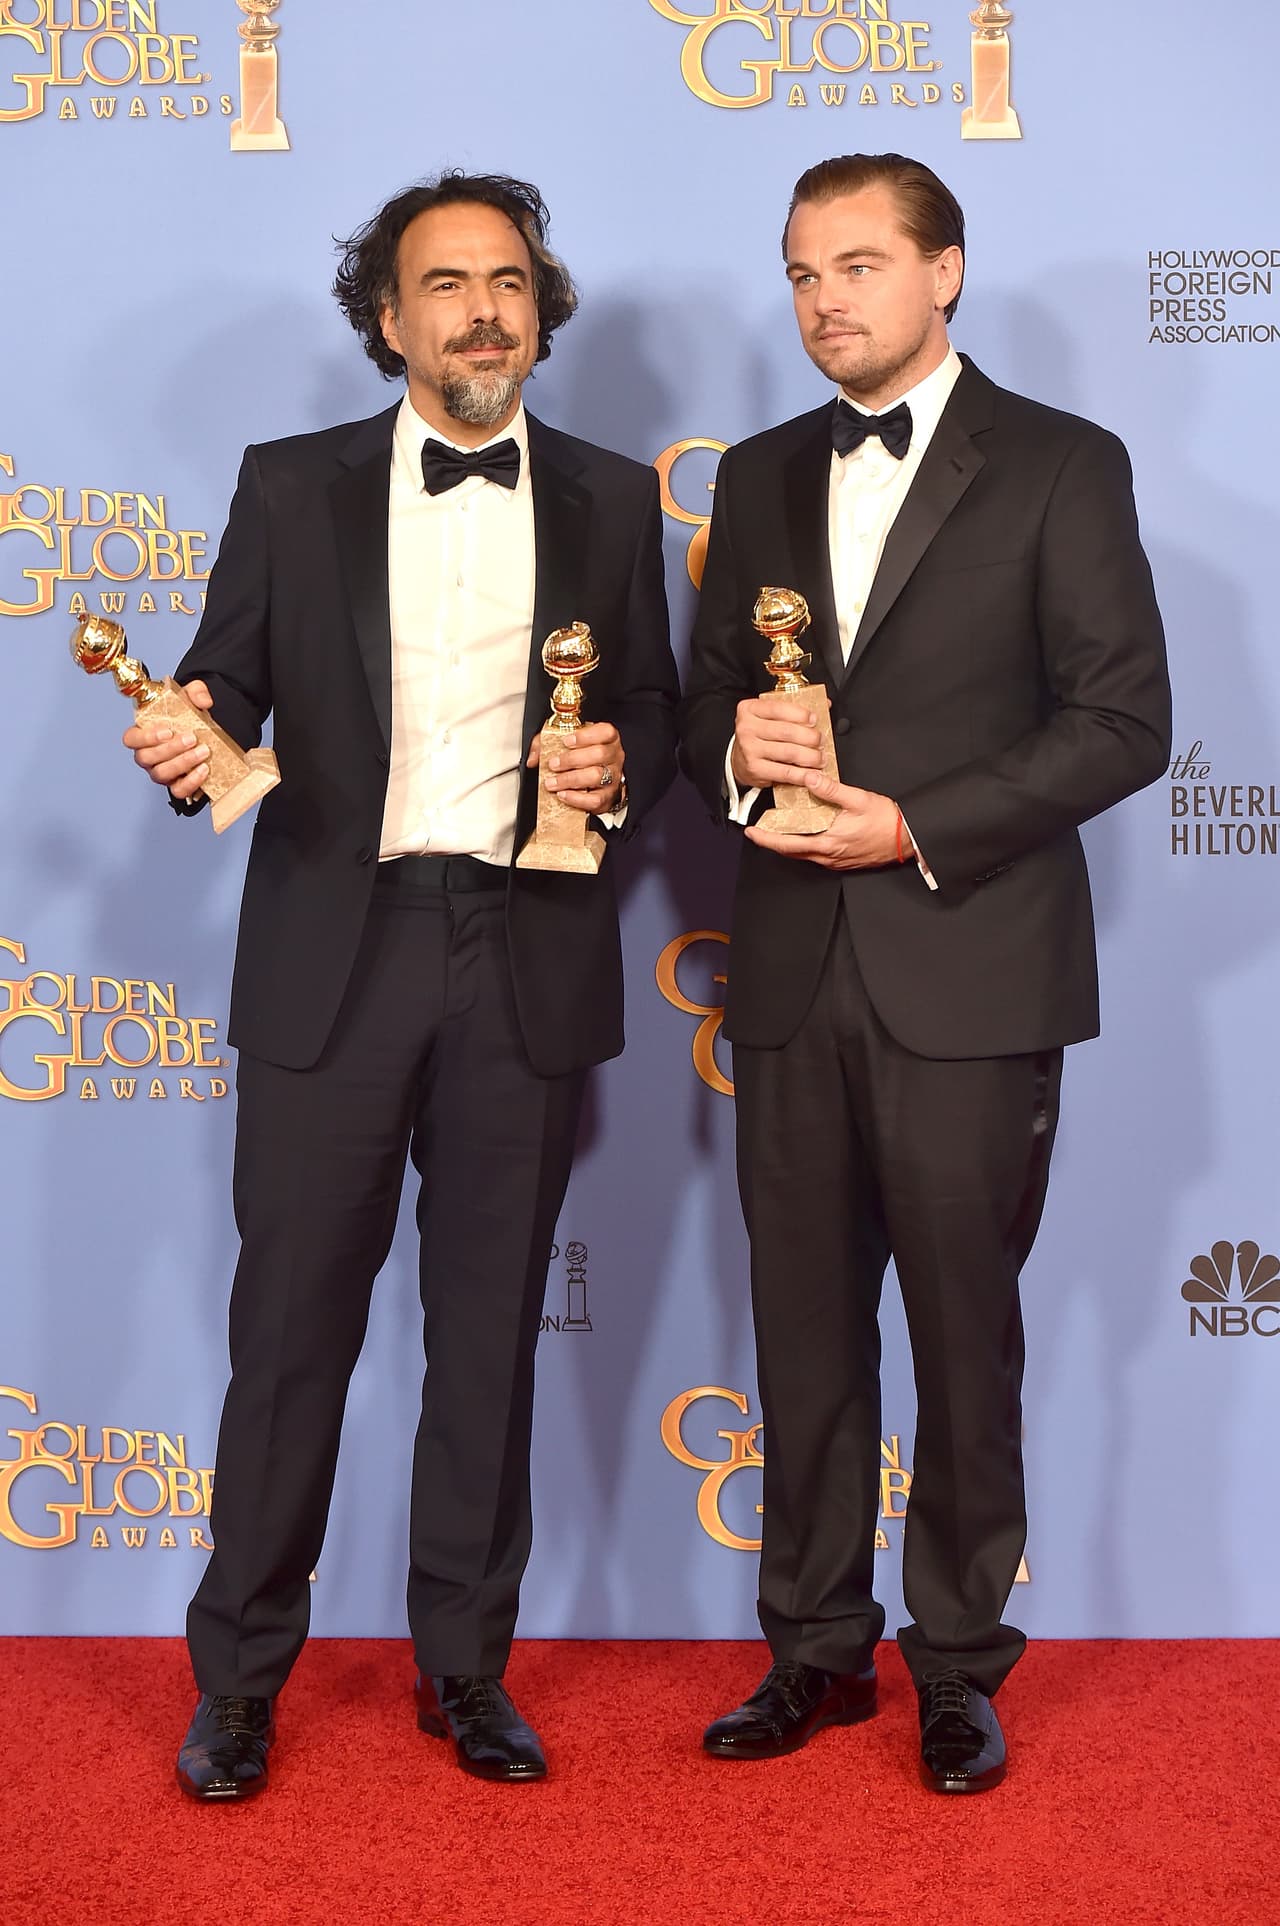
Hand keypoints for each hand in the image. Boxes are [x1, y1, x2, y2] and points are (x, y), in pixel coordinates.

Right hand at [123, 679, 213, 801]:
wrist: (209, 735)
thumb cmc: (191, 718)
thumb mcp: (192, 698)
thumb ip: (196, 691)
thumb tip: (204, 700)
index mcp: (144, 734)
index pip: (130, 739)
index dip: (145, 737)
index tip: (167, 731)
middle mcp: (148, 756)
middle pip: (146, 758)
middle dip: (170, 749)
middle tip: (192, 738)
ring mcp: (161, 772)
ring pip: (161, 774)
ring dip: (182, 763)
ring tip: (202, 752)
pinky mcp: (177, 785)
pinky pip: (178, 790)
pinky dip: (191, 782)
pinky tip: (204, 770)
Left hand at [527, 720, 624, 812]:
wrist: (597, 782)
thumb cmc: (583, 757)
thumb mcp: (565, 743)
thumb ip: (547, 743)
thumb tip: (533, 758)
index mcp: (607, 739)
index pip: (605, 732)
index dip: (585, 736)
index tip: (566, 741)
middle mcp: (614, 756)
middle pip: (599, 754)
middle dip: (572, 759)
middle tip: (553, 764)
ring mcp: (613, 777)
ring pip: (596, 776)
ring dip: (570, 779)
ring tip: (553, 782)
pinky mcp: (607, 797)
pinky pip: (595, 799)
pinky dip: (577, 798)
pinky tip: (563, 795)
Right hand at [731, 695, 825, 790]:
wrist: (739, 760)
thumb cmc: (759, 736)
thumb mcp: (769, 717)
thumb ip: (793, 709)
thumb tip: (825, 703)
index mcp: (750, 709)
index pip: (779, 708)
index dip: (800, 714)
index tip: (814, 720)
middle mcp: (746, 728)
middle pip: (787, 731)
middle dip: (810, 737)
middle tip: (821, 741)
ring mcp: (749, 749)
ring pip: (789, 752)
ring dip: (810, 757)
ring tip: (820, 758)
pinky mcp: (755, 769)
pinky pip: (785, 772)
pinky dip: (802, 775)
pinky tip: (812, 775)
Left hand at [746, 769, 907, 870]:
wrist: (908, 839)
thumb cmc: (887, 821)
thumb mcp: (858, 799)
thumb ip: (831, 789)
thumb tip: (809, 778)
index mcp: (827, 843)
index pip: (787, 844)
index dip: (766, 839)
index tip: (752, 832)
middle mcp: (828, 856)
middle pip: (791, 852)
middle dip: (773, 841)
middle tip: (758, 831)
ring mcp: (835, 861)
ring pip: (803, 854)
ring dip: (789, 843)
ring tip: (778, 829)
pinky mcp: (842, 861)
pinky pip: (816, 854)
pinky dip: (804, 844)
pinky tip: (805, 833)